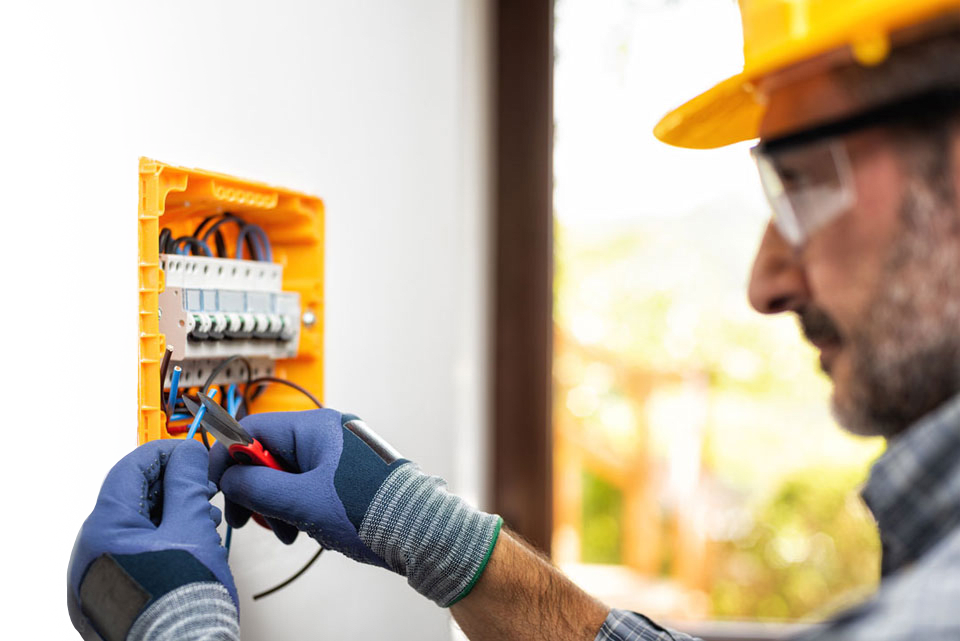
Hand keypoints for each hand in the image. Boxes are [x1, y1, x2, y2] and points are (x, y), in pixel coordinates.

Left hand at [71, 439, 235, 605]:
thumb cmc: (182, 604)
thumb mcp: (192, 528)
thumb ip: (188, 485)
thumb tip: (188, 455)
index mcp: (105, 528)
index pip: (132, 467)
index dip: (168, 452)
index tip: (193, 453)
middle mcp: (94, 549)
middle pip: (133, 493)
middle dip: (173, 482)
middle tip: (203, 483)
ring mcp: (103, 571)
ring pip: (138, 520)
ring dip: (173, 508)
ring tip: (204, 513)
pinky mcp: (117, 587)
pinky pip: (138, 546)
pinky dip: (166, 533)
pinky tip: (191, 537)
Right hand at [210, 409, 502, 606]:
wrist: (418, 531)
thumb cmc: (370, 510)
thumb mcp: (301, 502)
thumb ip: (257, 488)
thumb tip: (229, 480)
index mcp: (314, 427)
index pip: (252, 429)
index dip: (228, 457)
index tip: (218, 485)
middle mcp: (326, 433)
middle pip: (268, 454)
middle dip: (255, 489)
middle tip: (248, 519)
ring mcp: (338, 453)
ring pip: (287, 473)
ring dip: (277, 504)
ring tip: (288, 532)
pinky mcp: (347, 474)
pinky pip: (307, 484)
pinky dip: (298, 506)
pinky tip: (304, 530)